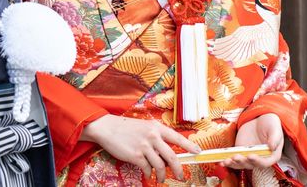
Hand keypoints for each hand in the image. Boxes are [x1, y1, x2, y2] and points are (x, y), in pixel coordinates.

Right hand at [81, 115, 200, 182]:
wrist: (108, 128)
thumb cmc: (126, 128)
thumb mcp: (144, 128)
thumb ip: (156, 137)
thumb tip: (167, 153)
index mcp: (156, 127)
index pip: (177, 137)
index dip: (189, 145)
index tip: (198, 152)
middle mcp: (152, 135)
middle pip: (172, 156)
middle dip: (178, 169)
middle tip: (181, 176)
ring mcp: (144, 146)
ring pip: (161, 166)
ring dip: (162, 176)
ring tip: (161, 179)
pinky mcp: (136, 156)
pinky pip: (148, 169)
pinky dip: (149, 174)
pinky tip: (148, 174)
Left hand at [224, 113, 283, 169]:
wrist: (261, 119)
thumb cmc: (270, 124)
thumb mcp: (275, 129)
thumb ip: (274, 138)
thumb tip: (272, 147)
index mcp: (271, 156)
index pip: (265, 162)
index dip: (258, 161)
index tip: (250, 156)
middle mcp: (260, 158)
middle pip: (251, 165)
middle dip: (243, 162)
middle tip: (235, 157)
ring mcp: (250, 155)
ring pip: (242, 163)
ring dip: (233, 164)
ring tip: (226, 161)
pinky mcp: (241, 150)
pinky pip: (235, 157)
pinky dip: (228, 160)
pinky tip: (221, 161)